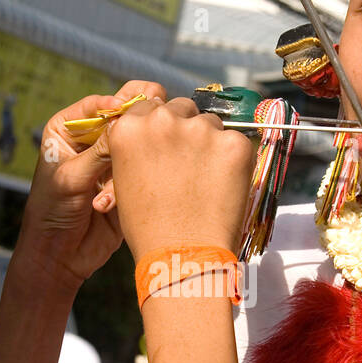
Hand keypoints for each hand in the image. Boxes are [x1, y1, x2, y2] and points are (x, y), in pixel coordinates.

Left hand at [17, 81, 167, 286]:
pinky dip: (130, 186)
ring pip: (138, 143)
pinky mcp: (128, 182)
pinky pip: (142, 171)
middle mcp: (92, 140)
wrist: (60, 256)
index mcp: (68, 130)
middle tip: (150, 119)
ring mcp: (113, 161)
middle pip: (124, 116)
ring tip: (106, 194)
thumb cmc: (52, 212)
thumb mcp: (72, 178)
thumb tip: (128, 122)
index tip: (125, 110)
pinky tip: (106, 207)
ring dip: (129, 164)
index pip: (98, 105)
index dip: (115, 104)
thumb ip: (100, 150)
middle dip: (137, 121)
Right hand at [107, 96, 253, 259]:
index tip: (167, 147)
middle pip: (182, 108)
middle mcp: (163, 120)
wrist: (183, 254)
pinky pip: (236, 141)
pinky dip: (233, 159)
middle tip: (189, 164)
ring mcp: (201, 129)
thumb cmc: (149, 228)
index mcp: (130, 127)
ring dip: (210, 142)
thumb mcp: (125, 182)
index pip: (149, 107)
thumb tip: (156, 139)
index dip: (160, 128)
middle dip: (185, 129)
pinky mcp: (234, 143)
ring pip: (210, 123)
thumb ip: (138, 150)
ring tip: (206, 181)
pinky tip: (224, 186)